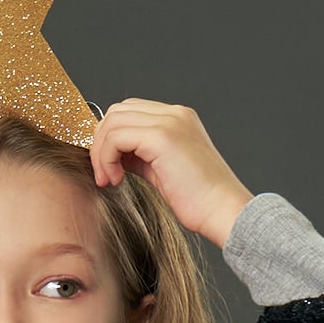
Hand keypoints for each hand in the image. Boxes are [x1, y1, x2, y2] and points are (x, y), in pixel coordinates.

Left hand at [87, 101, 248, 247]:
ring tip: (109, 179)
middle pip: (117, 111)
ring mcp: (170, 122)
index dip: (111, 136)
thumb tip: (111, 154)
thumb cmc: (197, 198)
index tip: (108, 166)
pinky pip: (116, 138)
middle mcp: (175, 114)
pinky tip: (116, 180)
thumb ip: (139, 154)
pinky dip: (106, 159)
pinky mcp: (162, 137)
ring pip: (113, 122)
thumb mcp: (161, 169)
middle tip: (104, 173)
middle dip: (101, 142)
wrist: (222, 210)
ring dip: (101, 153)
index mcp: (178, 118)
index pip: (130, 111)